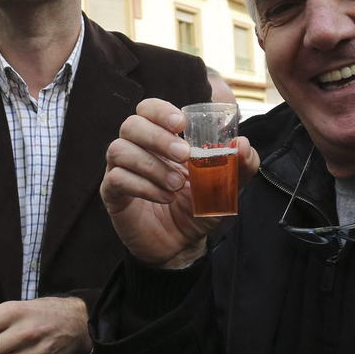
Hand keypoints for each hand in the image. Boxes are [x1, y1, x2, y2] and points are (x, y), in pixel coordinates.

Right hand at [101, 98, 259, 268]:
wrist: (182, 244)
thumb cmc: (199, 207)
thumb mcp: (227, 187)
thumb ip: (241, 165)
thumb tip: (242, 144)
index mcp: (160, 138)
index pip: (148, 109)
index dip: (160, 110)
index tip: (182, 123)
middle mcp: (136, 148)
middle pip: (131, 124)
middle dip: (158, 137)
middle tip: (183, 155)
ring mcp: (120, 169)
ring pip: (119, 150)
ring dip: (152, 165)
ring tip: (177, 185)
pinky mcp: (112, 193)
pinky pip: (116, 179)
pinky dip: (143, 186)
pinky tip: (165, 198)